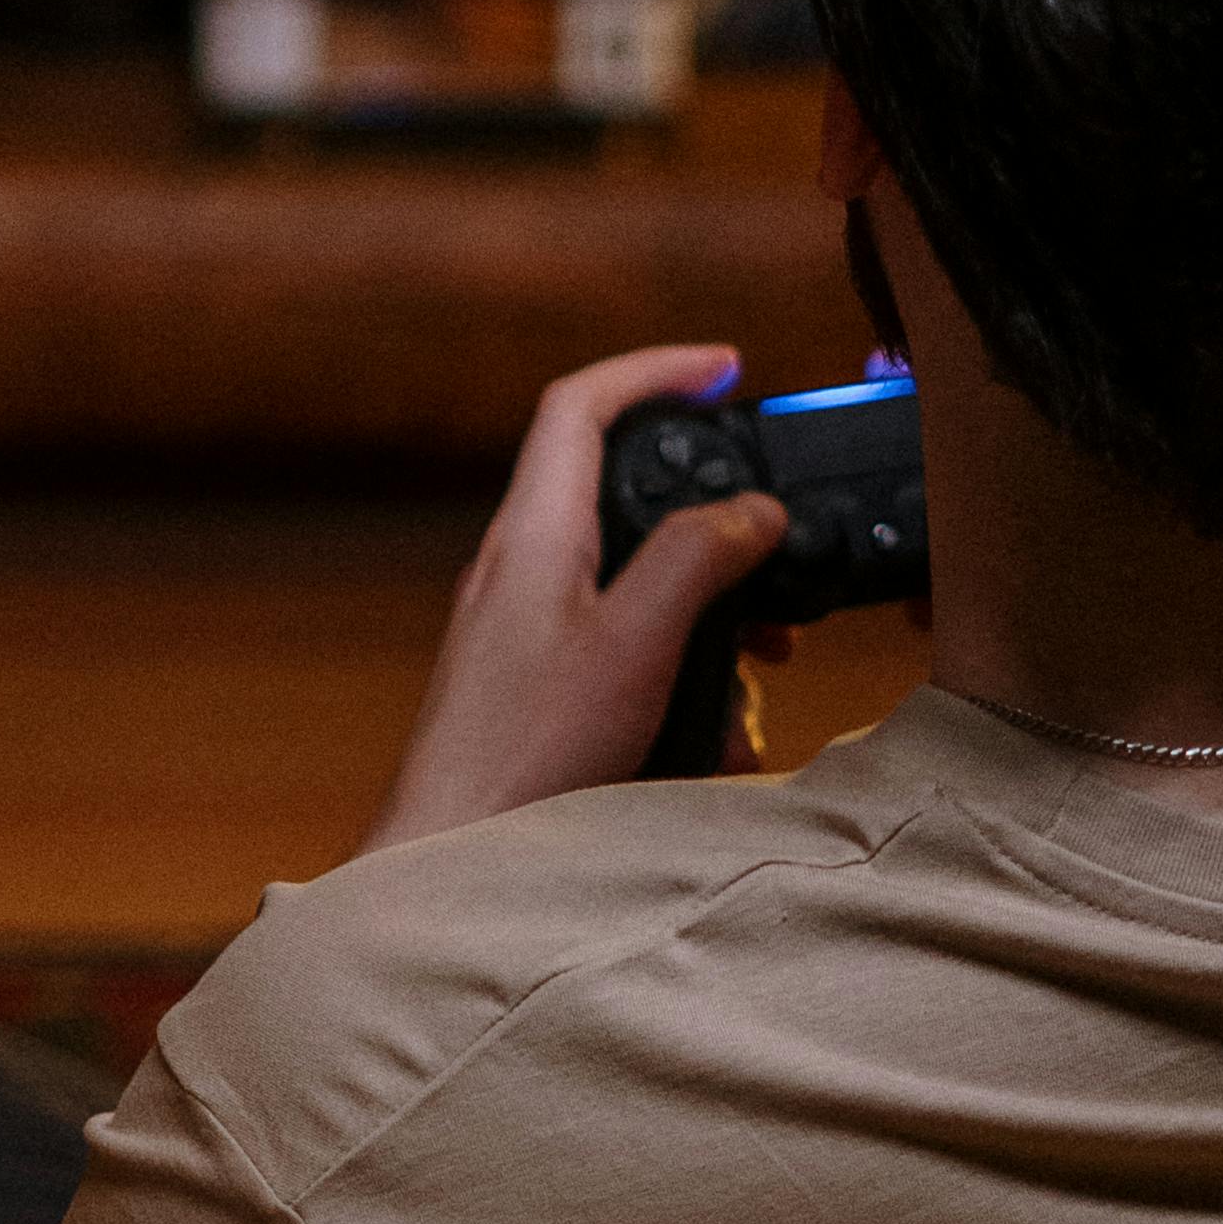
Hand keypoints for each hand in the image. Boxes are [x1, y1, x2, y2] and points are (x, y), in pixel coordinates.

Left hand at [358, 345, 793, 855]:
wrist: (449, 856)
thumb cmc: (525, 753)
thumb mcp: (635, 644)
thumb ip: (694, 561)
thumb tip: (752, 509)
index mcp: (533, 532)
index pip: (580, 404)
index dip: (653, 370)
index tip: (725, 367)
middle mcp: (518, 566)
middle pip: (618, 491)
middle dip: (708, 517)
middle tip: (773, 547)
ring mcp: (521, 626)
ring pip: (631, 580)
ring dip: (705, 611)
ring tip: (765, 659)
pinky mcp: (533, 683)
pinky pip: (619, 648)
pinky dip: (676, 670)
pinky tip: (715, 735)